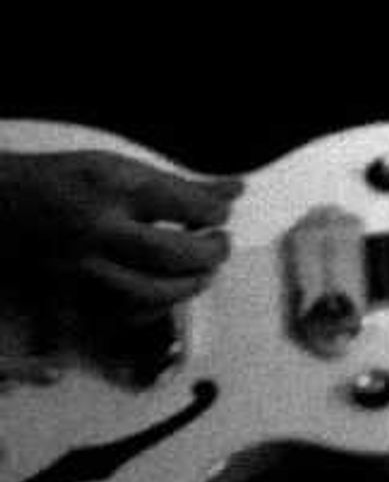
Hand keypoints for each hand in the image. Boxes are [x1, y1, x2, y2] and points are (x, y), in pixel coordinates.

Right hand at [0, 146, 240, 318]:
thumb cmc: (59, 180)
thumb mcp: (117, 165)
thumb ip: (181, 183)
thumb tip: (237, 190)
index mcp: (113, 186)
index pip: (192, 206)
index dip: (217, 214)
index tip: (219, 215)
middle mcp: (98, 228)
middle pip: (178, 255)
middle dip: (211, 254)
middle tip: (216, 245)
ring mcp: (81, 266)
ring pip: (154, 294)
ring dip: (189, 286)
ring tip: (197, 272)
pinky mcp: (66, 294)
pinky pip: (122, 316)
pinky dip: (152, 309)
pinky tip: (161, 292)